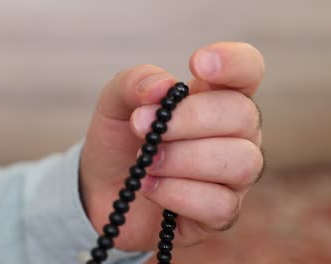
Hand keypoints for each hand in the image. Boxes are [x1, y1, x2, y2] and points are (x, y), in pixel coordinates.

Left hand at [80, 42, 264, 250]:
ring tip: (145, 162)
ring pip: (241, 162)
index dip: (234, 62)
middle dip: (189, 119)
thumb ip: (136, 83)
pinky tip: (149, 187)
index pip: (248, 70)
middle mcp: (234, 134)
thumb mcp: (115, 102)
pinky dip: (177, 194)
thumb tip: (163, 87)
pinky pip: (220, 205)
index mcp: (214, 96)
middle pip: (244, 115)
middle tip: (141, 126)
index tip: (196, 64)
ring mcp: (231, 176)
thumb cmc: (119, 140)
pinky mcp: (220, 214)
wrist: (101, 189)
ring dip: (183, 159)